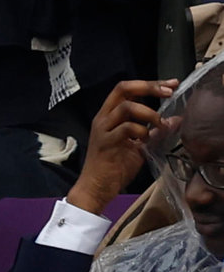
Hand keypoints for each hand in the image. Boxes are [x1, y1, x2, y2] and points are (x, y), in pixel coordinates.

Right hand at [67, 79, 178, 214]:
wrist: (96, 188)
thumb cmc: (114, 168)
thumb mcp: (138, 147)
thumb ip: (153, 133)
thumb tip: (174, 121)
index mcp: (109, 115)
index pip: (126, 89)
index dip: (149, 84)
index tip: (171, 84)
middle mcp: (103, 118)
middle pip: (123, 89)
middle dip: (149, 87)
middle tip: (168, 92)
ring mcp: (103, 129)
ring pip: (126, 107)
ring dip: (148, 113)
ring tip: (158, 124)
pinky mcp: (106, 143)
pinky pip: (126, 129)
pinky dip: (141, 131)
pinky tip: (146, 140)